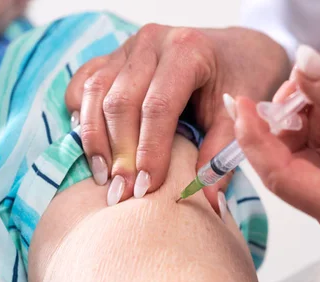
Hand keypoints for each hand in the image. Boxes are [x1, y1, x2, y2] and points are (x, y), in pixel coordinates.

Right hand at [65, 24, 289, 206]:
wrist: (235, 50)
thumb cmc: (238, 81)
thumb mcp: (237, 116)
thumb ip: (221, 155)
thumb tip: (209, 201)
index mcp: (187, 50)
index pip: (158, 106)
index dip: (150, 150)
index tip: (147, 188)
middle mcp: (152, 42)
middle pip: (121, 101)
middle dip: (119, 153)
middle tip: (122, 193)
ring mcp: (127, 47)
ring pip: (95, 92)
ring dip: (94, 139)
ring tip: (103, 178)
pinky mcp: (112, 56)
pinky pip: (84, 83)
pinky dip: (81, 114)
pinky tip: (91, 146)